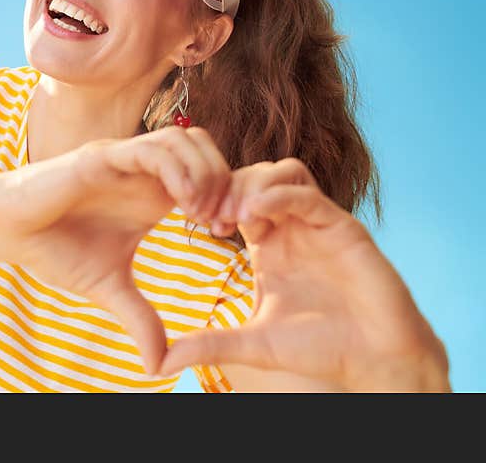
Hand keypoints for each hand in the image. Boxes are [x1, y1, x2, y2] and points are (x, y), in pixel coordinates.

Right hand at [0, 126, 232, 374]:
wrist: (8, 232)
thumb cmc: (54, 249)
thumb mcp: (108, 288)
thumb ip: (140, 319)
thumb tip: (158, 368)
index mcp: (150, 194)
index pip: (207, 172)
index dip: (226, 197)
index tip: (225, 234)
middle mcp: (142, 171)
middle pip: (206, 147)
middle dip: (225, 180)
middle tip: (221, 222)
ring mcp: (124, 160)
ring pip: (185, 139)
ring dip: (205, 172)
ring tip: (201, 213)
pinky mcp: (103, 157)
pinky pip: (153, 148)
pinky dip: (178, 170)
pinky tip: (180, 203)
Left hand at [160, 159, 450, 391]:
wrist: (375, 359)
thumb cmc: (320, 348)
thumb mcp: (253, 344)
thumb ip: (210, 344)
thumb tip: (160, 363)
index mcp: (269, 244)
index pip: (234, 200)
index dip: (212, 202)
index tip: (197, 222)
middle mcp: (291, 227)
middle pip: (253, 176)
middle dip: (227, 188)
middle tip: (209, 214)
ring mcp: (318, 224)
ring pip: (282, 173)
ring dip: (253, 184)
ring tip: (233, 214)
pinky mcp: (343, 227)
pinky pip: (308, 195)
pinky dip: (280, 194)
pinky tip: (257, 212)